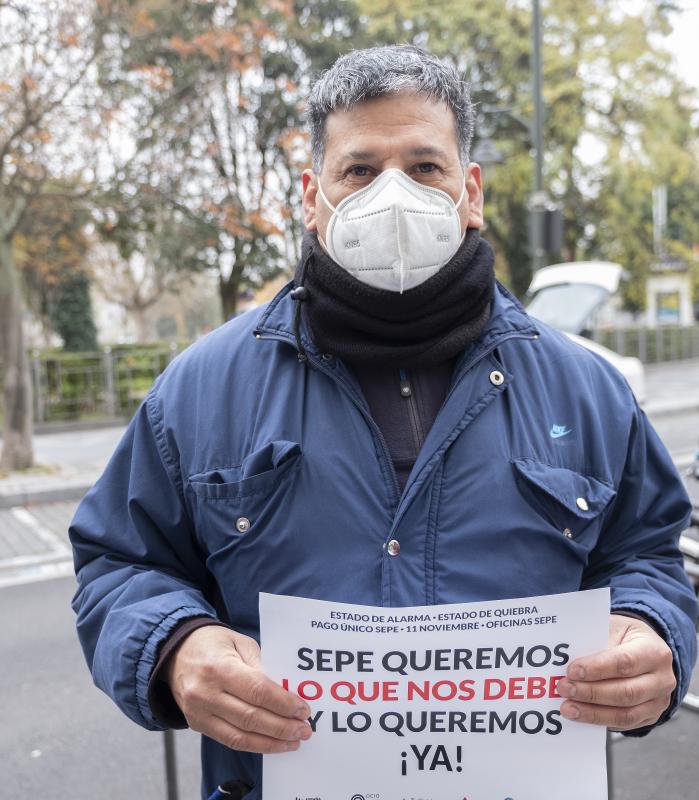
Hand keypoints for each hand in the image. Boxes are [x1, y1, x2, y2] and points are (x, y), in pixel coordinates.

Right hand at [165, 625, 311, 752]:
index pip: (257, 691)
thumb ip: (261, 665)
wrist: (176, 652)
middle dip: (282, 727)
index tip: (303, 710)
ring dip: (271, 742)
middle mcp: (206, 693)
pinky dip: (254, 744)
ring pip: (240, 736)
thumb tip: (285, 692)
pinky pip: (229, 740)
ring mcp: (199, 712)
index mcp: (219, 667)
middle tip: (304, 729)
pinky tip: (271, 743)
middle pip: (251, 717)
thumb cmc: (213, 643)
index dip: (283, 704)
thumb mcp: (240, 643)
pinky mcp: (197, 724)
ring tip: (293, 742)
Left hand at [557, 613, 675, 730]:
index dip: (597, 669)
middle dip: (591, 693)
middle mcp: (662, 679)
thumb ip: (595, 642)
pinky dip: (600, 721)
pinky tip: (581, 715)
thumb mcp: (613, 628)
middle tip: (564, 689)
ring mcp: (659, 701)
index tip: (572, 671)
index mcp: (654, 651)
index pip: (625, 662)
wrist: (646, 649)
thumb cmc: (625, 636)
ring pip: (626, 714)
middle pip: (626, 692)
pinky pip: (624, 724)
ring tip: (568, 707)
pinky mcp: (650, 716)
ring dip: (593, 712)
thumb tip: (565, 658)